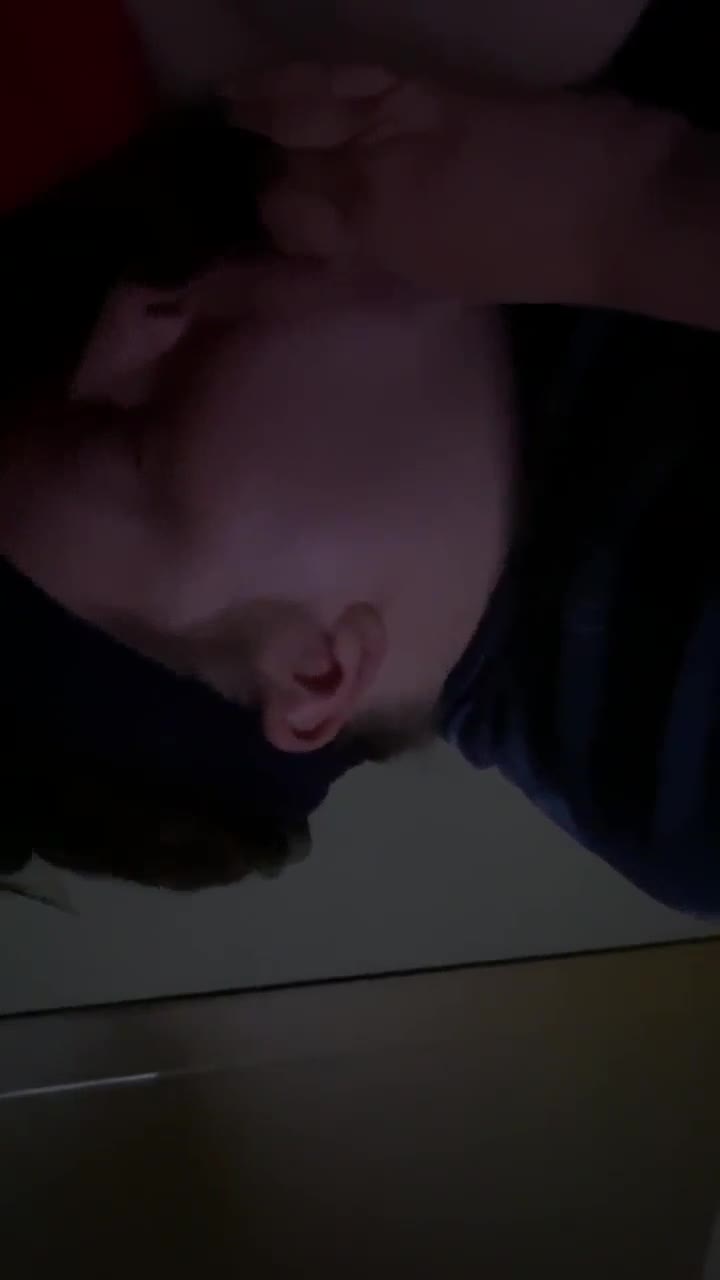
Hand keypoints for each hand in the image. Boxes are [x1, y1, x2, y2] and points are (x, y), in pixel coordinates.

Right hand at [226, 62, 689, 318]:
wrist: (615, 211)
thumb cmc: (538, 259)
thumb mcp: (446, 282)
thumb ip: (382, 266)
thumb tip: (330, 252)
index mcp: (381, 276)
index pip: (283, 281)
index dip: (235, 283)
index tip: (192, 288)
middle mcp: (372, 223)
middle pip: (278, 203)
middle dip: (252, 198)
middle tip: (227, 187)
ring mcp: (391, 158)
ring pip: (293, 140)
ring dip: (254, 130)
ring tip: (222, 121)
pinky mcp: (417, 104)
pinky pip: (333, 85)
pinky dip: (286, 82)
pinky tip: (246, 88)